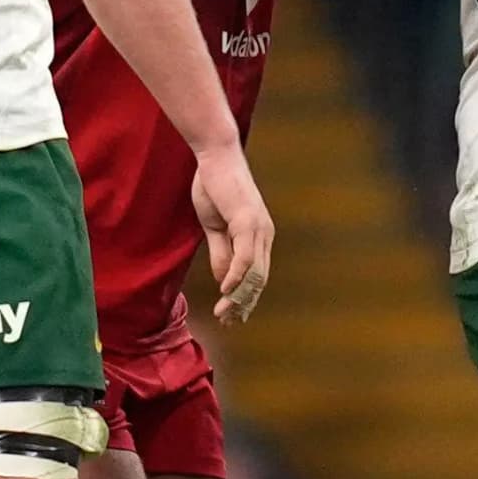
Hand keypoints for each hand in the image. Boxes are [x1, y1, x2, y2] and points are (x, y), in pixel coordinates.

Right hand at [190, 142, 274, 325]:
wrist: (215, 156)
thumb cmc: (213, 187)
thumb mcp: (214, 228)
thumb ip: (220, 253)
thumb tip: (223, 281)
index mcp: (258, 236)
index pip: (256, 276)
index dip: (244, 298)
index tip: (231, 317)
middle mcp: (264, 234)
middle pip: (258, 279)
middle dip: (243, 304)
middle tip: (228, 322)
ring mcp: (258, 228)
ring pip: (254, 272)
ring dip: (239, 296)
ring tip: (224, 313)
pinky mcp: (248, 221)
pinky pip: (245, 256)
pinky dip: (236, 276)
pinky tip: (226, 290)